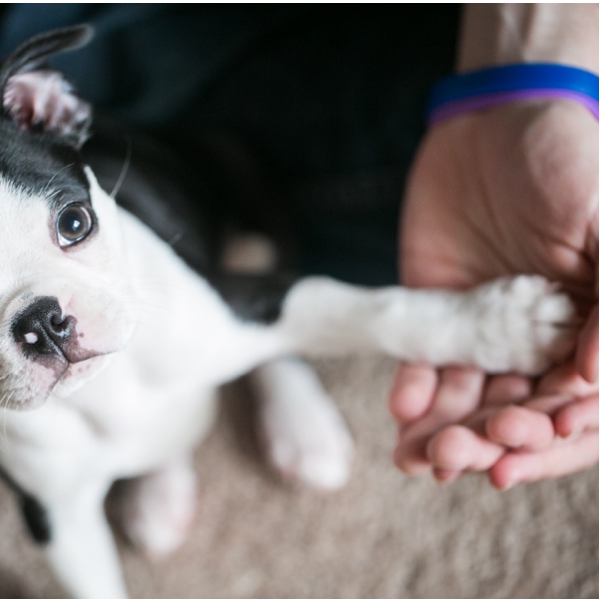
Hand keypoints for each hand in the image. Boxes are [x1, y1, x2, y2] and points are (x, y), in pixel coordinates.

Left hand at [391, 98, 597, 486]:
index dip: (554, 436)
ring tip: (417, 456)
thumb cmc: (569, 157)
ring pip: (470, 399)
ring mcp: (486, 333)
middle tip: (457, 458)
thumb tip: (594, 379)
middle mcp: (542, 343)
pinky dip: (413, 388)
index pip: (581, 405)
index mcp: (593, 331)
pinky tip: (401, 407)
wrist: (493, 119)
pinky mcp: (437, 316)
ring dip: (446, 431)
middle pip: (519, 412)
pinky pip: (424, 363)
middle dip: (490, 440)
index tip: (520, 451)